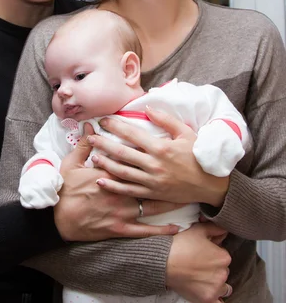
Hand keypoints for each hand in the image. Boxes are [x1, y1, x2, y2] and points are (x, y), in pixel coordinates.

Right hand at [55, 124, 180, 241]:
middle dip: (167, 176)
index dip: (150, 155)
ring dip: (170, 201)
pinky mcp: (121, 228)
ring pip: (152, 205)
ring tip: (187, 195)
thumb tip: (91, 126)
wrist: (57, 219)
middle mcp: (121, 192)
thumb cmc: (64, 190)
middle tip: (184, 170)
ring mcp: (122, 212)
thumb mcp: (71, 163)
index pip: (134, 161)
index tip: (164, 149)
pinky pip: (145, 230)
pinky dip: (161, 229)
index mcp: (111, 174)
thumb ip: (84, 145)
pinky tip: (176, 227)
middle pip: (149, 182)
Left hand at [90, 109, 228, 206]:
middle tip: (91, 137)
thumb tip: (147, 108)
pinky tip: (101, 180)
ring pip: (122, 172)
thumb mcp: (186, 133)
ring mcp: (151, 181)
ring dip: (105, 164)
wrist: (210, 185)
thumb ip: (166, 120)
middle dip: (104, 144)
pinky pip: (128, 190)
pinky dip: (113, 186)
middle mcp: (153, 165)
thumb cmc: (198, 156)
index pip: (132, 134)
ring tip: (92, 157)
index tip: (104, 120)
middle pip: (122, 153)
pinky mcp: (152, 194)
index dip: (115, 126)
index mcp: (161, 148)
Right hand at [166, 222, 230, 302]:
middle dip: (214, 270)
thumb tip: (224, 230)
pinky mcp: (207, 300)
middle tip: (198, 267)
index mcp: (223, 256)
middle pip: (223, 272)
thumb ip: (214, 228)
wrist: (163, 261)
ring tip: (202, 281)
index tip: (201, 255)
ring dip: (216, 286)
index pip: (223, 257)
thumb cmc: (180, 244)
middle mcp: (223, 273)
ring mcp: (216, 288)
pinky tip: (209, 296)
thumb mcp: (198, 230)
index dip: (212, 255)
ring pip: (224, 289)